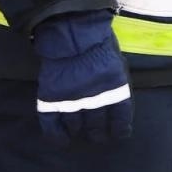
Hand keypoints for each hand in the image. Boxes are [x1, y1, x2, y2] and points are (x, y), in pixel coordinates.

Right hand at [32, 11, 132, 143]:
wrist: (71, 32)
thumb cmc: (98, 44)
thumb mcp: (116, 63)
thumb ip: (115, 85)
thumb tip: (113, 105)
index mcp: (115, 88)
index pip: (120, 117)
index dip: (120, 128)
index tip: (119, 133)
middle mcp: (94, 98)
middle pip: (96, 124)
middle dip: (97, 134)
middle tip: (97, 137)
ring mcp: (70, 99)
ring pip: (75, 126)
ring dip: (78, 132)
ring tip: (79, 134)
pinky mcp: (51, 98)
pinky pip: (52, 124)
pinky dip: (56, 135)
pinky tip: (61, 140)